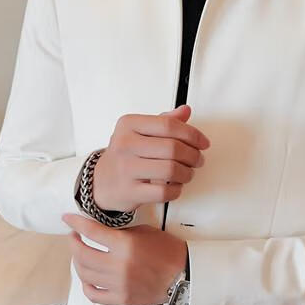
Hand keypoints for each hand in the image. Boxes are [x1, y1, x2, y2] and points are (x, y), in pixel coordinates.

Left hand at [62, 212, 187, 304]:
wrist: (184, 275)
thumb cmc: (168, 253)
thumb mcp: (144, 232)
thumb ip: (120, 233)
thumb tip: (99, 231)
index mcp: (126, 246)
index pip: (92, 231)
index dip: (76, 223)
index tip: (68, 220)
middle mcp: (120, 266)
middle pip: (82, 254)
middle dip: (73, 243)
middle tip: (74, 237)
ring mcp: (119, 285)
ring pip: (84, 274)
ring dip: (78, 263)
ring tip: (81, 256)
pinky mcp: (121, 299)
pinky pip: (94, 295)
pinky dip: (86, 286)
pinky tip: (88, 278)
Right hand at [92, 104, 209, 211]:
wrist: (101, 182)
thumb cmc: (124, 156)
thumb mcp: (139, 132)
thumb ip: (163, 121)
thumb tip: (185, 111)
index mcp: (129, 125)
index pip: (169, 125)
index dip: (192, 134)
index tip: (203, 143)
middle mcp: (125, 144)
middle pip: (173, 148)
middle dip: (193, 155)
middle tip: (197, 160)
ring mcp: (126, 169)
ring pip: (171, 170)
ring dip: (187, 173)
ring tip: (187, 173)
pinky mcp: (130, 191)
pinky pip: (164, 192)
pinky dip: (176, 190)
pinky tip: (175, 186)